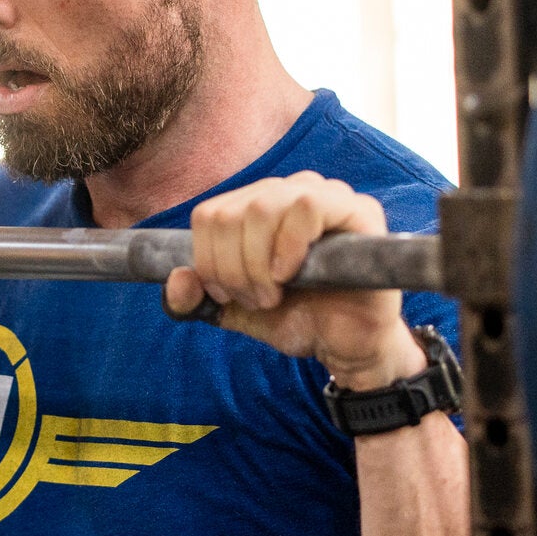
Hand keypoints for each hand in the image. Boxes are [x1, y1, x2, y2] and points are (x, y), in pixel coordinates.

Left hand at [163, 170, 425, 388]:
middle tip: (258, 299)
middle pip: (232, 214)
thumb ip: (199, 298)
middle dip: (234, 269)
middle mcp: (289, 190)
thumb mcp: (235, 311)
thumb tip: (176, 280)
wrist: (346, 345)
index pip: (209, 215)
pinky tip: (291, 274)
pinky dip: (288, 246)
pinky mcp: (360, 210)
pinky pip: (308, 207)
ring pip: (264, 207)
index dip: (209, 261)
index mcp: (257, 204)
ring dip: (259, 263)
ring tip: (275, 293)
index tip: (229, 295)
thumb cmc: (298, 318)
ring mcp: (326, 195)